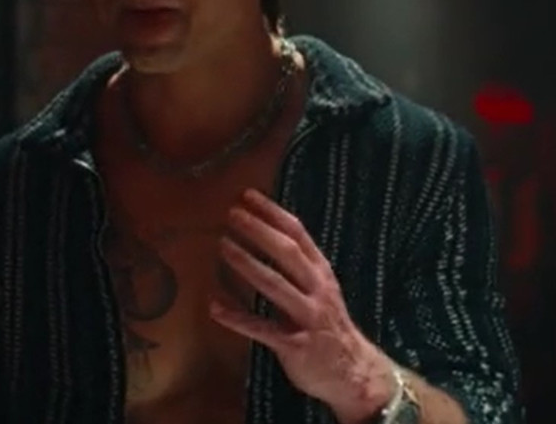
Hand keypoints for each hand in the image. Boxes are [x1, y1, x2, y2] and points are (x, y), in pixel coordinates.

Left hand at [210, 189, 393, 423]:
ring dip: (247, 264)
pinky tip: (214, 307)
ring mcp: (308, 318)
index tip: (247, 195)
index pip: (298, 235)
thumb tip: (263, 232)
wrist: (353, 373)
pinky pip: (262, 329)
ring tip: (223, 246)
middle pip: (288, 254)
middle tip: (232, 214)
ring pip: (275, 286)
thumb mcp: (320, 289)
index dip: (273, 213)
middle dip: (259, 232)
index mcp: (321, 274)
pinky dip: (237, 317)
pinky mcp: (296, 346)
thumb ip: (297, 265)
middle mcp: (317, 291)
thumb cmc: (327, 325)